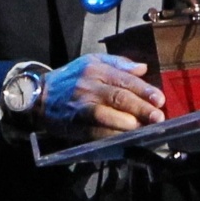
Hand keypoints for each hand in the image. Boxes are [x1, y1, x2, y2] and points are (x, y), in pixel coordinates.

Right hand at [41, 54, 165, 135]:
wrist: (40, 96)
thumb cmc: (72, 79)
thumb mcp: (93, 61)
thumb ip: (119, 64)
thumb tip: (142, 68)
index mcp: (95, 69)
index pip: (124, 79)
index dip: (144, 90)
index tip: (159, 99)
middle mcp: (88, 87)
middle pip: (118, 97)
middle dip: (140, 109)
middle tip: (158, 117)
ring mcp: (80, 107)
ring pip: (105, 115)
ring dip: (127, 124)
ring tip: (144, 128)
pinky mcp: (74, 125)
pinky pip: (94, 132)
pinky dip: (111, 136)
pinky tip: (126, 139)